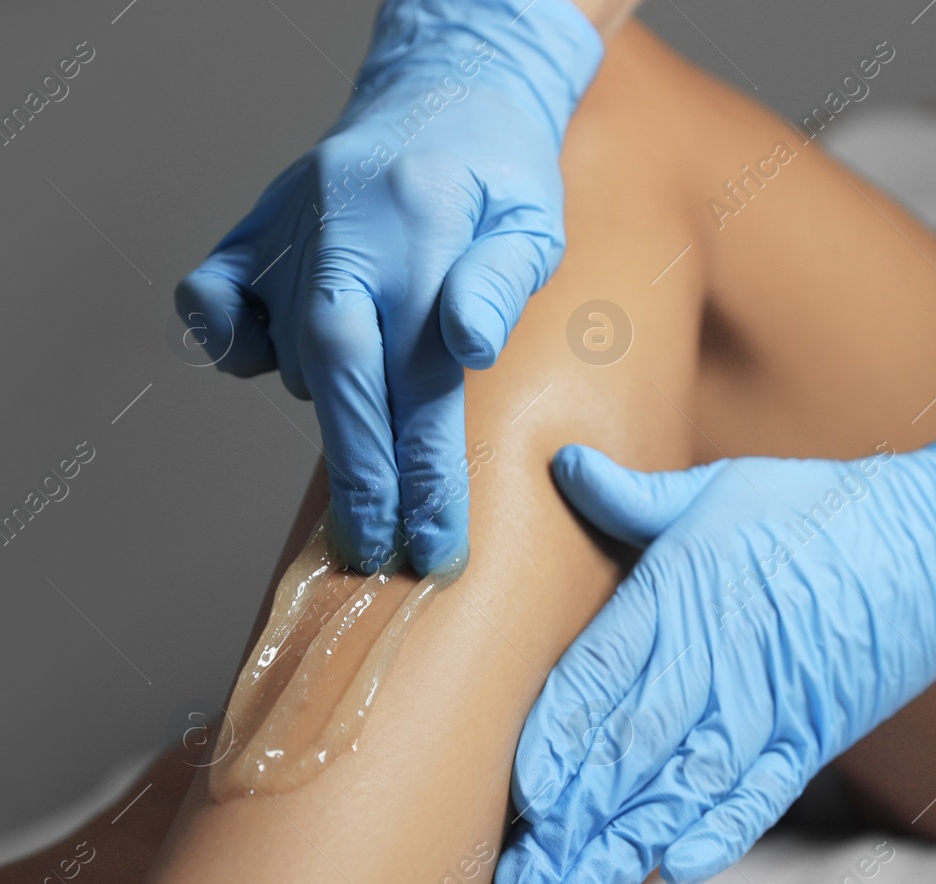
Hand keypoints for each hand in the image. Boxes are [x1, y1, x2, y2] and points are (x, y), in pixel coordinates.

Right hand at [174, 0, 602, 573]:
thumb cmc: (501, 174)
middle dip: (363, 477)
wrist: (445, 92)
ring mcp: (289, 227)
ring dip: (337, 423)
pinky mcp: (255, 229)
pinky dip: (231, 345)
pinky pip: (215, 302)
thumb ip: (503, 281)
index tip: (434, 543)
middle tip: (382, 553)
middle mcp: (343, 228)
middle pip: (342, 378)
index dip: (426, 469)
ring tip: (374, 483)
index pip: (423, 374)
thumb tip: (468, 345)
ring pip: (298, 356)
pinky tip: (272, 368)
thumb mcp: (534, 220)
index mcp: (423, 224)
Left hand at [493, 392, 935, 883]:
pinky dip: (723, 833)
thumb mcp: (722, 485)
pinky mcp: (816, 731)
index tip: (518, 795)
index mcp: (679, 590)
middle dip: (570, 820)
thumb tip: (564, 462)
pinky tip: (679, 871)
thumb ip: (636, 497)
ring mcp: (769, 699)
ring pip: (683, 786)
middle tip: (518, 878)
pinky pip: (763, 793)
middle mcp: (717, 652)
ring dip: (624, 846)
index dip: (553, 744)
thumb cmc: (824, 507)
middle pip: (627, 750)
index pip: (596, 678)